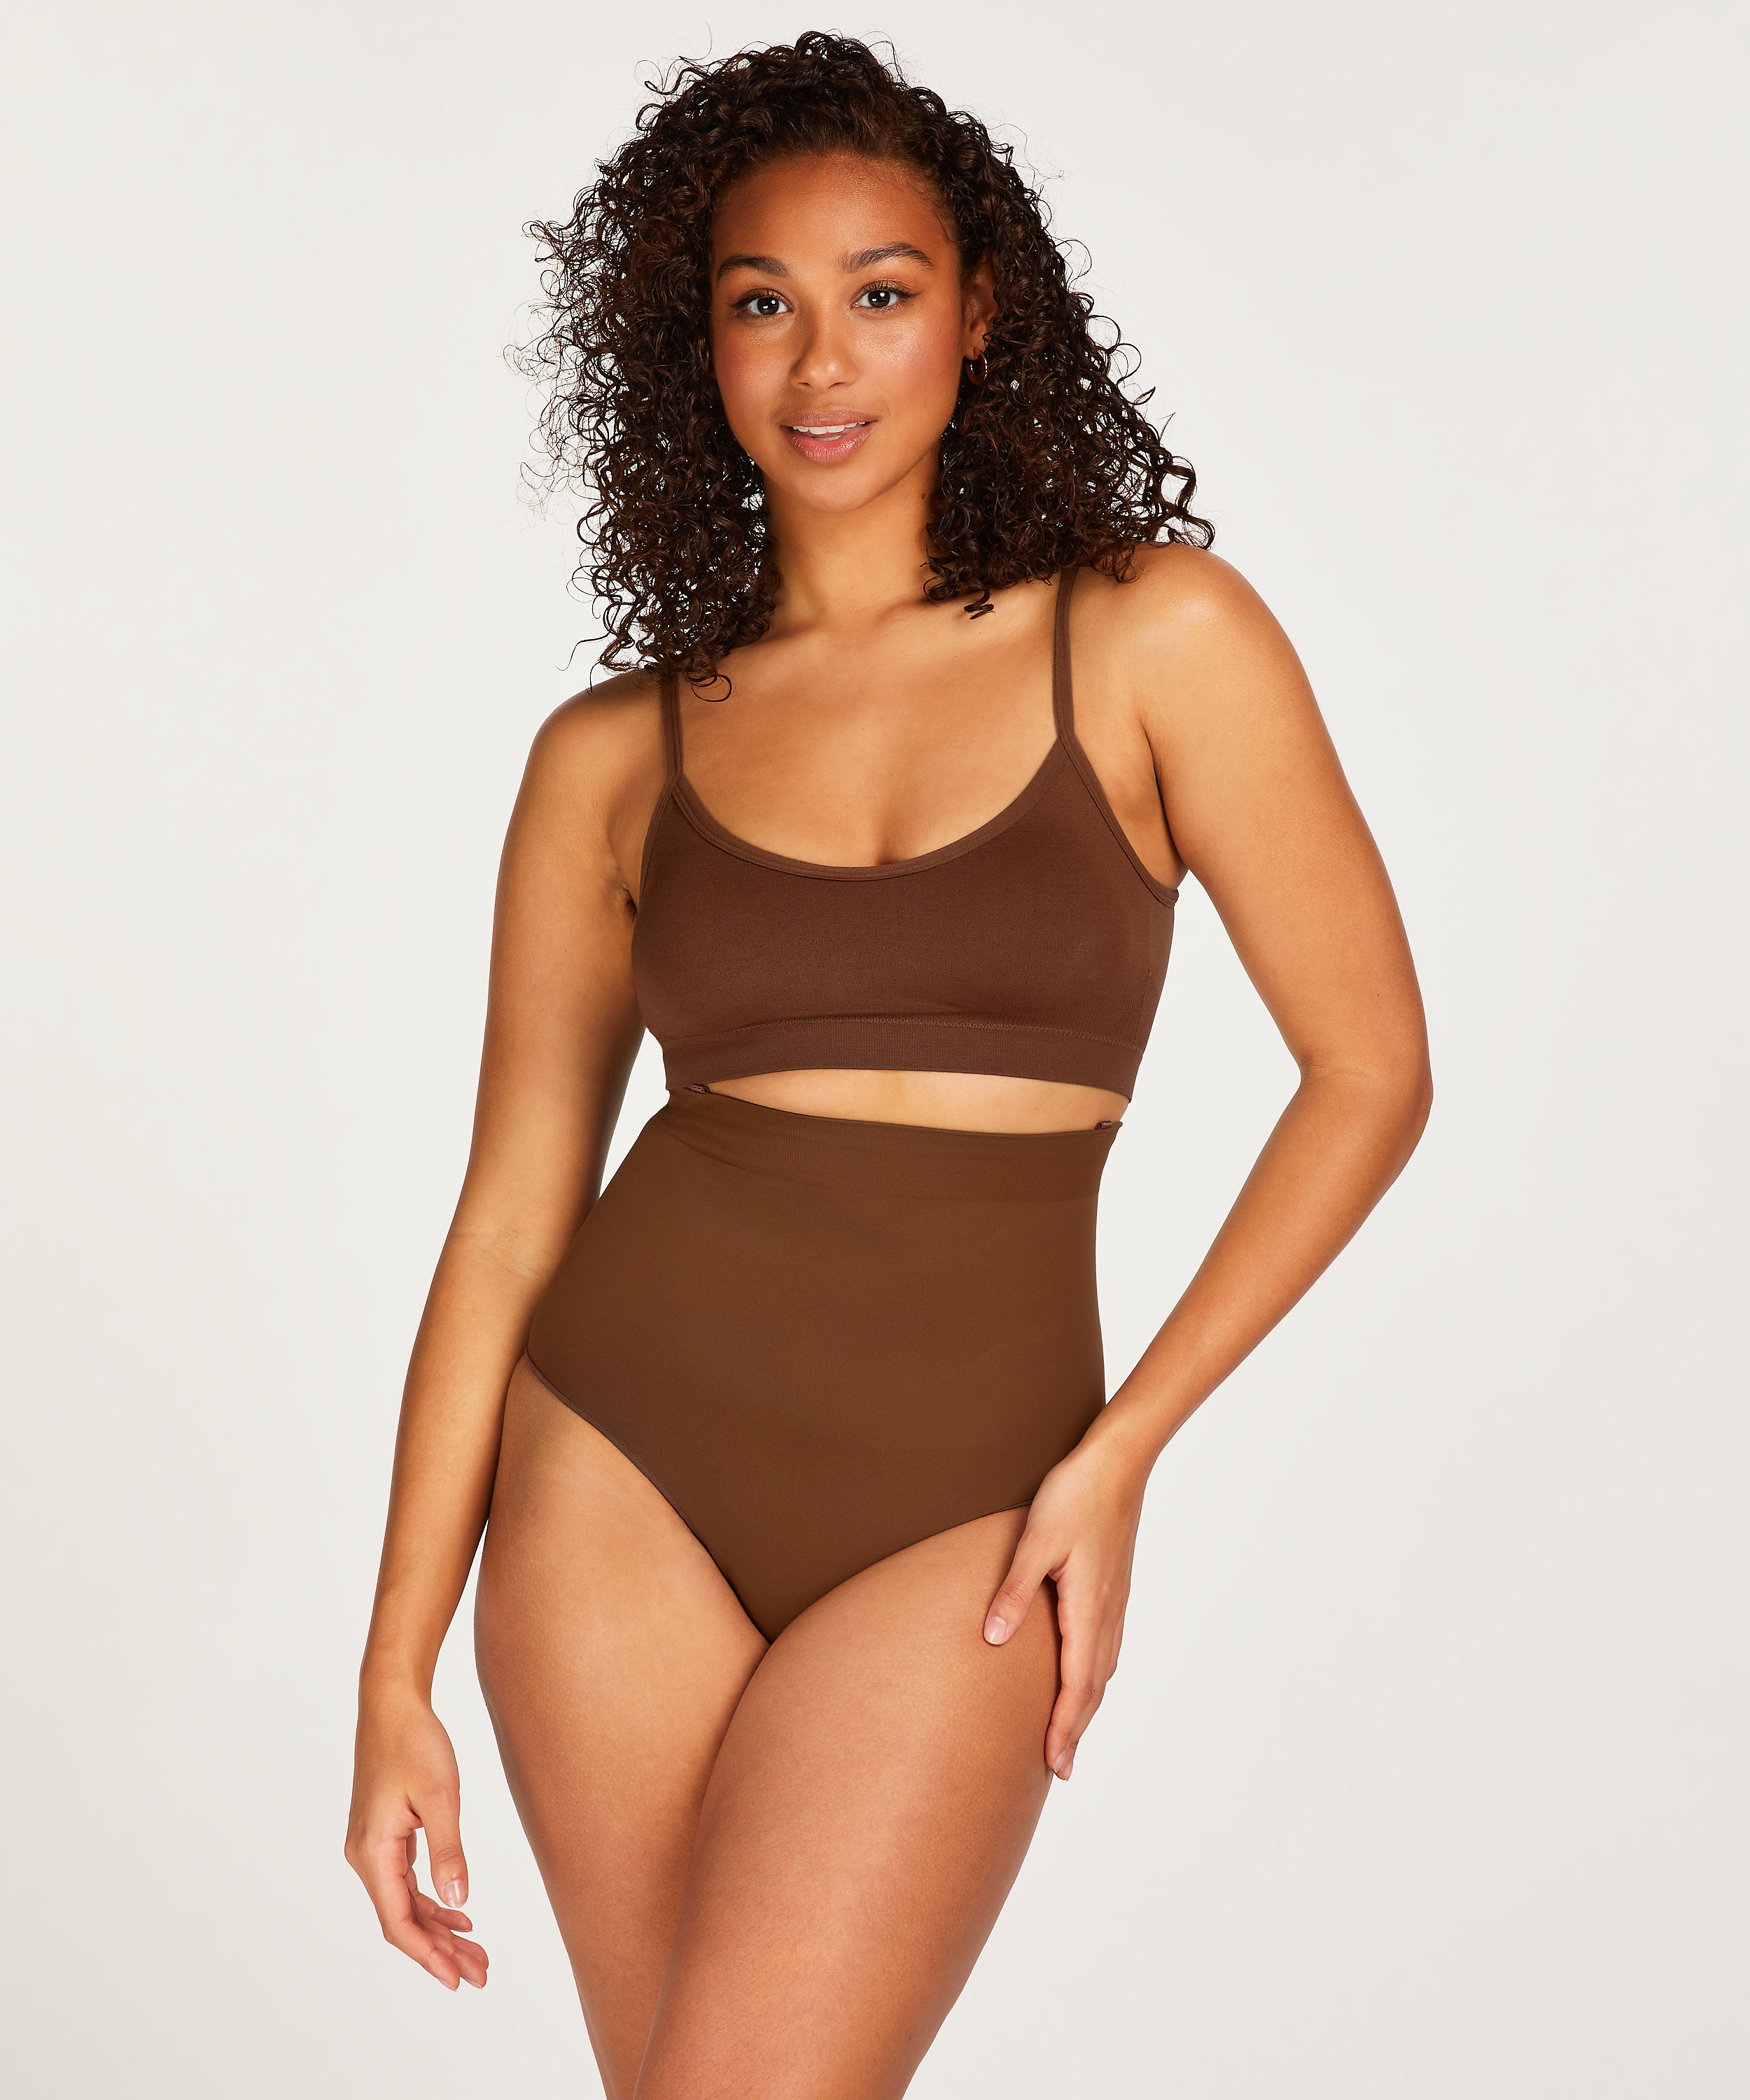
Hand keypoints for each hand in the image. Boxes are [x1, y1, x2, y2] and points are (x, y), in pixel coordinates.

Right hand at [345, 1686, 487, 1989]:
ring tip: (477, 1950)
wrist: (392, 1703)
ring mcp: (374, 1847)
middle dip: (441, 1950)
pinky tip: (460, 1912)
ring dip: (440, 1928)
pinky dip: (433, 1900)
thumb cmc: (414, 1742)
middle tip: (481, 1972)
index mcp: (373, 1853)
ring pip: (406, 1903)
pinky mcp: (386, 1835)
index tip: (459, 1978)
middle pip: (403, 1919)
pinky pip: (407, 1882)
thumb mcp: (439, 1795)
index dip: (428, 1955)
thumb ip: (448, 1849)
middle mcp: (367, 1857)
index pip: (398, 1922)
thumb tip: (458, 1900)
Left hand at [983, 1432, 1146, 1780]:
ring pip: (1104, 1668)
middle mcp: (1108, 1613)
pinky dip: (1095, 1674)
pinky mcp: (1115, 1586)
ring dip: (1087, 1705)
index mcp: (1088, 1609)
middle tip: (1060, 1769)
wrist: (1118, 1461)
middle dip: (1076, 1729)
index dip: (1064, 1728)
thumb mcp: (1035, 1541)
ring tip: (1070, 1732)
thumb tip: (992, 1639)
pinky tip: (1087, 1674)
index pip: (1077, 1686)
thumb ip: (1013, 1591)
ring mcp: (1116, 1600)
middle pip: (1094, 1687)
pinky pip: (1107, 1646)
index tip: (1054, 1766)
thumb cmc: (1074, 1495)